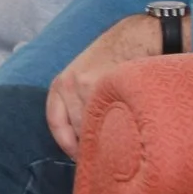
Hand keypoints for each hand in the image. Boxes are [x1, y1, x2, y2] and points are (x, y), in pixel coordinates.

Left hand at [47, 14, 166, 157]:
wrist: (137, 36)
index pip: (56, 123)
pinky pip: (110, 117)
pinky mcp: (107, 86)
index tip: (80, 157)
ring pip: (94, 125)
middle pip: (76, 129)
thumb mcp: (85, 76)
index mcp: (60, 84)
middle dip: (90, 144)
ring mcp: (87, 85)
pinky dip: (118, 129)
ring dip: (106, 139)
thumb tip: (84, 142)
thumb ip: (79, 103)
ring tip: (121, 146)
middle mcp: (68, 84)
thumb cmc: (114, 59)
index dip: (68, 145)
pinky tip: (128, 133)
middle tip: (107, 156)